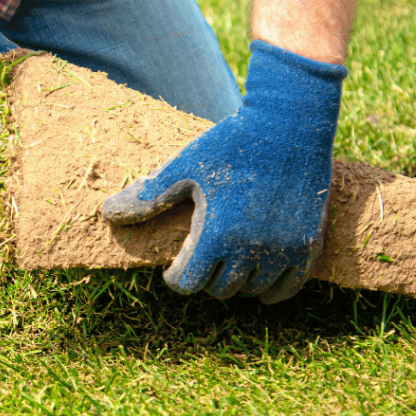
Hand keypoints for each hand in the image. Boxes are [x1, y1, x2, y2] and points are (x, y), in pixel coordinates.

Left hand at [101, 40, 345, 302]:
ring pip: (252, 290)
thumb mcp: (185, 165)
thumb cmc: (232, 142)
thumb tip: (107, 213)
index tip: (174, 269)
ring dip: (236, 283)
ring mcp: (283, 250)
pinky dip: (271, 291)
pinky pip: (287, 288)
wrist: (290, 124)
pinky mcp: (308, 245)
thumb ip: (149, 195)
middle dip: (205, 279)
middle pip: (220, 290)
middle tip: (201, 262)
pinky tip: (259, 283)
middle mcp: (251, 249)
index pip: (189, 283)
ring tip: (227, 265)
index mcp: (217, 234)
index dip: (176, 278)